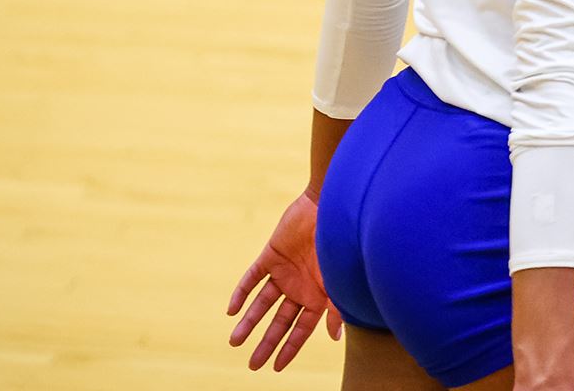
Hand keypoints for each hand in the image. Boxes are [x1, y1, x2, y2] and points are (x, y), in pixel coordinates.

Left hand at [228, 190, 343, 370]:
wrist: (332, 207)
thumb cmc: (342, 245)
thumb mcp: (340, 281)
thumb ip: (336, 308)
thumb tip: (334, 337)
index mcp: (317, 296)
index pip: (300, 330)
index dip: (289, 348)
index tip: (275, 367)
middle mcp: (299, 288)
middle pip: (279, 322)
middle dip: (266, 343)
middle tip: (252, 364)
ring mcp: (284, 272)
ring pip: (262, 304)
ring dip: (249, 322)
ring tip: (235, 341)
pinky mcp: (271, 256)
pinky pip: (252, 278)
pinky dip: (241, 293)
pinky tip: (232, 310)